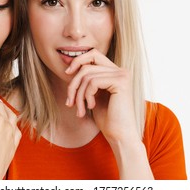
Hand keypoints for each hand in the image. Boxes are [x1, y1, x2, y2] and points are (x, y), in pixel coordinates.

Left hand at [65, 50, 152, 178]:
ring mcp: (122, 75)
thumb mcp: (93, 95)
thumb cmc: (107, 119)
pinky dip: (86, 96)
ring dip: (78, 95)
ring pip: (87, 75)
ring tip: (79, 110)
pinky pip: (93, 82)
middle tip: (69, 102)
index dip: (77, 61)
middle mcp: (121, 70)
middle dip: (73, 83)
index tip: (67, 74)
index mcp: (115, 71)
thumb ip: (86, 80)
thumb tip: (68, 65)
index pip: (93, 54)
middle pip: (87, 65)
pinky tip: (91, 107)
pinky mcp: (120, 82)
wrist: (120, 136)